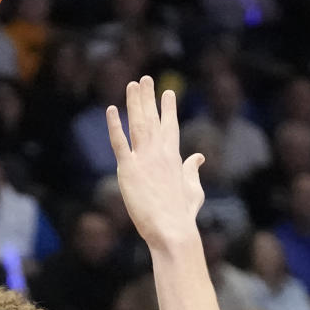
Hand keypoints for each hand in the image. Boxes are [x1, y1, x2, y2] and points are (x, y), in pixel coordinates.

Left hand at [106, 76, 204, 248]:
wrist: (173, 229)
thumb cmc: (183, 215)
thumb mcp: (193, 189)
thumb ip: (193, 170)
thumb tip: (199, 157)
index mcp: (174, 157)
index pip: (170, 126)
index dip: (168, 108)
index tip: (167, 93)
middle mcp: (159, 153)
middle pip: (152, 119)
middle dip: (149, 98)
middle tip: (145, 79)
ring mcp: (144, 159)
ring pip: (138, 124)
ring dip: (135, 102)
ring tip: (133, 84)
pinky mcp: (128, 169)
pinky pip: (119, 143)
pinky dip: (114, 126)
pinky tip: (110, 110)